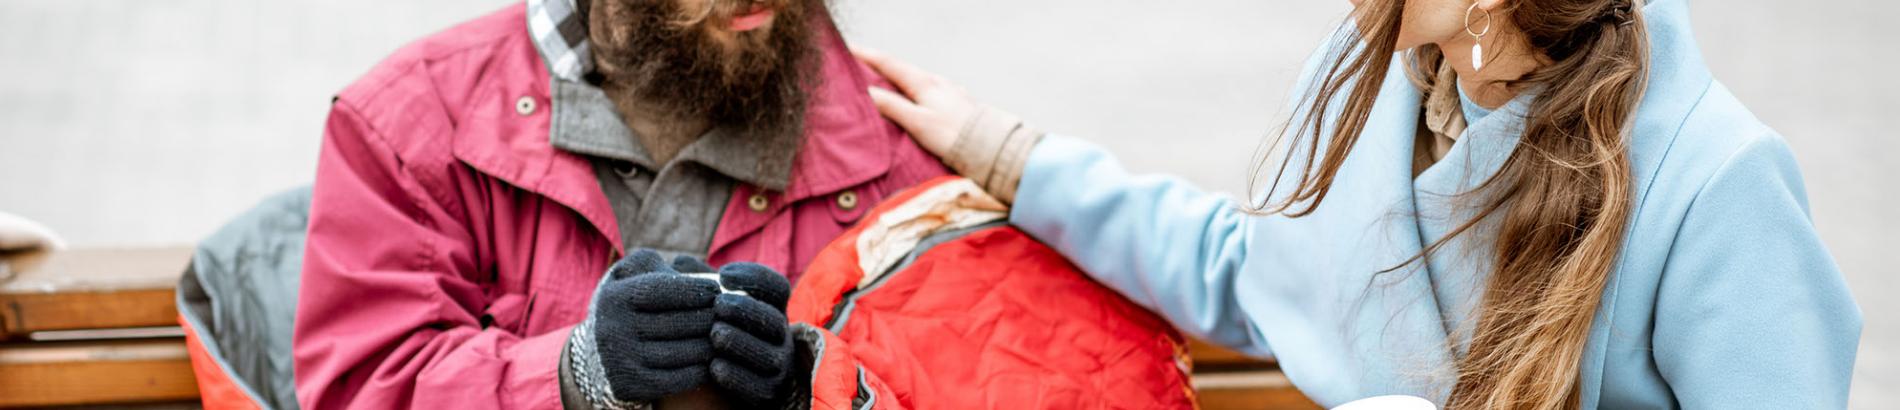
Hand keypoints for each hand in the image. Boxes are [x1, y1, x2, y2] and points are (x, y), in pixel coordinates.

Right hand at [585, 251, 722, 402]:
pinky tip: (715, 361)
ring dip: (713, 344)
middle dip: (711, 317)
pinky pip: (679, 379)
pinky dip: (703, 370)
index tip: (718, 290)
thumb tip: (697, 277)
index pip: (664, 289)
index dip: (697, 289)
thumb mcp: (629, 277)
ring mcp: (621, 362)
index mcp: (614, 297)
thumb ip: (658, 266)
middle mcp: (613, 330)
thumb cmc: (627, 306)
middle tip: (731, 315)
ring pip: (684, 352)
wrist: (596, 357)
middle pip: (679, 322)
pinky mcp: (631, 387)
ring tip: (728, 335)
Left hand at [707, 262, 794, 406]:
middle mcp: (779, 336)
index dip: (754, 278)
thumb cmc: (712, 332)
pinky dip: (738, 377)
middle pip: (774, 320)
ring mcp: (777, 366)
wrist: (717, 385)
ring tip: (716, 335)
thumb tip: (680, 262)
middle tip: (718, 305)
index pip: (776, 287)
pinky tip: (713, 367)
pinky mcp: (768, 393)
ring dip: (742, 343)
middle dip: (747, 311)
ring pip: (769, 355)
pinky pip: (759, 387)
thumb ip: (699, 285)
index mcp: (769, 309)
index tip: (723, 274)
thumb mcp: (709, 307)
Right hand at [854, 47, 979, 158]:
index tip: (848, 48)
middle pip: (902, 69)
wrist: (990, 149)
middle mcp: (938, 83)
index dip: (867, 55)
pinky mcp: (959, 104)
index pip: (889, 64)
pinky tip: (920, 96)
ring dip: (899, 77)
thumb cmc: (952, 137)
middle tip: (860, 61)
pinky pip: (931, 91)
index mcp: (924, 83)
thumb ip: (891, 106)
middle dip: (880, 64)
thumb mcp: (916, 122)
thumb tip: (866, 91)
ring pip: (918, 79)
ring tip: (885, 79)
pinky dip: (917, 90)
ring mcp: (950, 92)